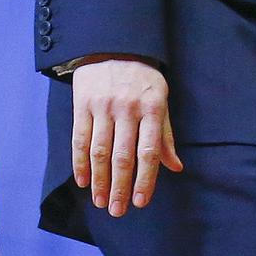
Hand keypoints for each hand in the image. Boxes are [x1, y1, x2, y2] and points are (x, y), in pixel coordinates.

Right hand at [71, 57, 182, 216]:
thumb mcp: (161, 100)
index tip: (140, 203)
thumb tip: (175, 167)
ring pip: (99, 151)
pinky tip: (84, 181)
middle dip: (119, 187)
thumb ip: (165, 135)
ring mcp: (102, 107)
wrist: (113, 44)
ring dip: (100, 181)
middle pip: (122, 157)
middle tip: (117, 211)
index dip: (144, 180)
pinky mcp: (82, 104)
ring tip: (101, 202)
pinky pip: (79, 139)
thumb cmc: (143, 78)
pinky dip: (80, 162)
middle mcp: (126, 109)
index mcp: (151, 109)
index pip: (148, 153)